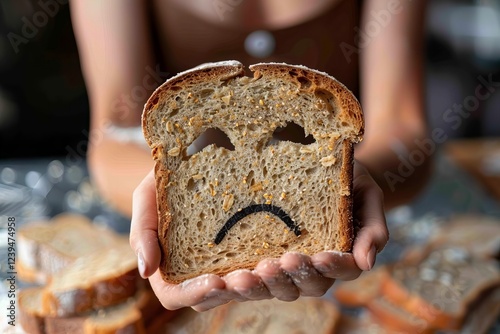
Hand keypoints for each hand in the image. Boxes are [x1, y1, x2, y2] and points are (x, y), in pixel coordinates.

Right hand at [129, 160, 387, 310]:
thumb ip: (143, 228)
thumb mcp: (154, 191)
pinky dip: (333, 265)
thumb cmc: (183, 170)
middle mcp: (238, 267)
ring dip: (292, 280)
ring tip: (289, 257)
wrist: (224, 136)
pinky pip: (323, 266)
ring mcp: (270, 255)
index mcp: (199, 264)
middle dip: (254, 287)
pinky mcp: (302, 240)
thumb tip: (147, 270)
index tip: (216, 280)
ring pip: (289, 288)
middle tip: (259, 268)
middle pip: (247, 294)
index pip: (194, 296)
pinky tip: (332, 254)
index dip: (203, 297)